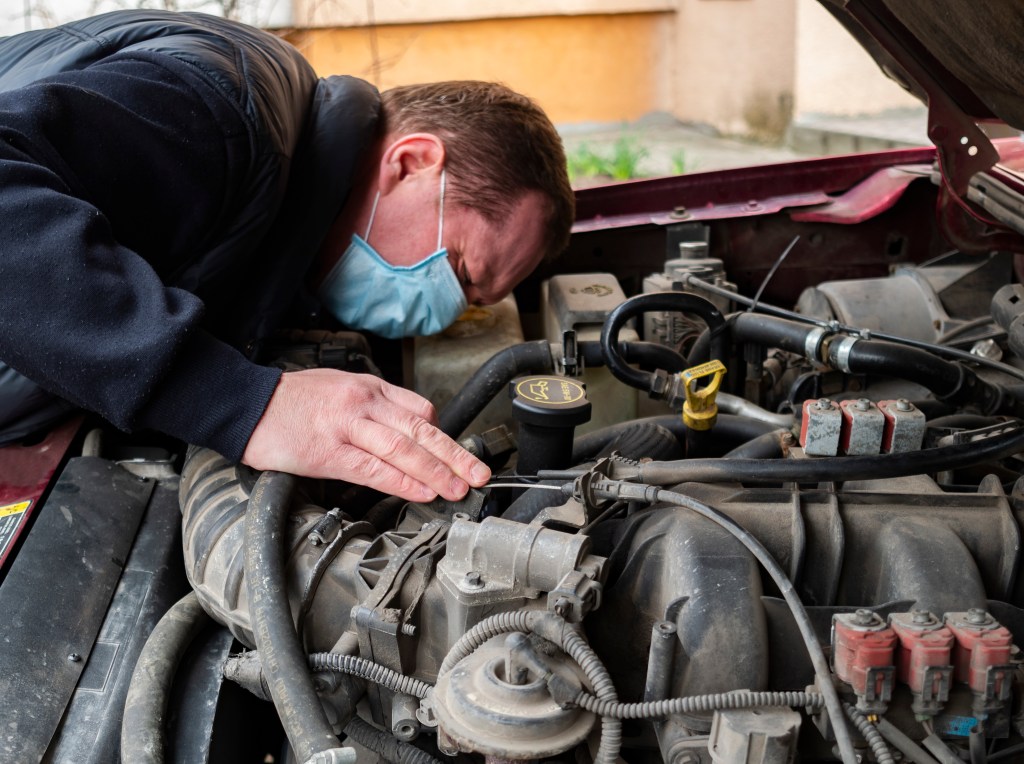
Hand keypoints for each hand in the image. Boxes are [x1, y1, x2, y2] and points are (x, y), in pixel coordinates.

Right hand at [241, 368, 490, 501]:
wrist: (246, 404)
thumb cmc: (290, 401)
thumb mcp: (339, 389)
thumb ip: (372, 409)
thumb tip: (403, 433)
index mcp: (369, 388)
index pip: (419, 410)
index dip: (444, 435)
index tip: (460, 456)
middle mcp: (364, 402)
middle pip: (421, 430)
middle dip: (455, 455)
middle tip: (479, 475)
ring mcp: (347, 426)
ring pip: (404, 449)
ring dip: (436, 472)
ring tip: (458, 489)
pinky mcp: (328, 452)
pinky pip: (374, 469)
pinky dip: (402, 482)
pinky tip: (421, 492)